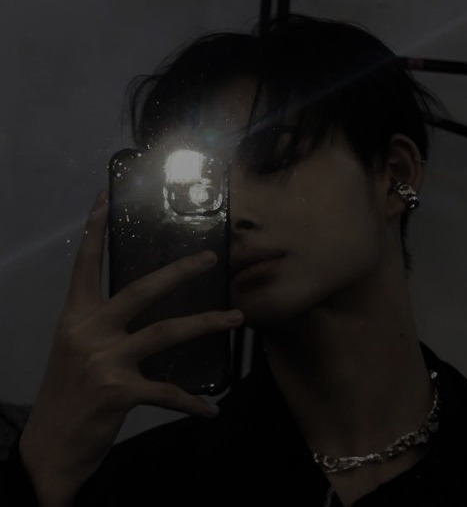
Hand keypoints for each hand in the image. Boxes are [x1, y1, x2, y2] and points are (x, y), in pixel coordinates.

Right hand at [18, 191, 242, 505]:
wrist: (48, 448)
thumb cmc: (65, 395)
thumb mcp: (75, 351)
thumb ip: (101, 328)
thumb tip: (138, 314)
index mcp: (75, 319)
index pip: (84, 267)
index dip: (92, 232)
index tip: (103, 199)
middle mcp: (89, 332)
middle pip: (141, 290)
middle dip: (178, 272)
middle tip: (210, 258)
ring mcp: (105, 361)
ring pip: (166, 332)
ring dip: (206, 323)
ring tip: (236, 318)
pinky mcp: (119, 392)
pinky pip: (168, 392)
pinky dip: (192, 403)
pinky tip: (210, 411)